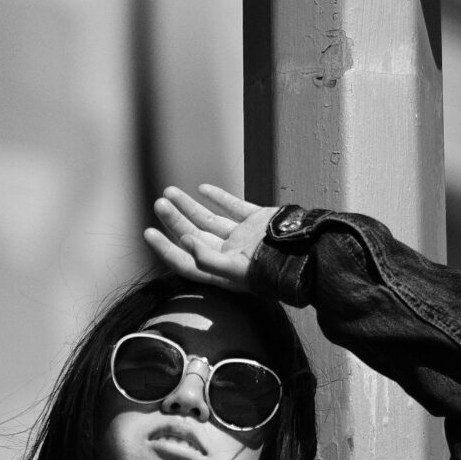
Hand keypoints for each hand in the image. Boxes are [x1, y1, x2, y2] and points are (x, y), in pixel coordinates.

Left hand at [143, 185, 274, 289]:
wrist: (312, 256)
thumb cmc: (274, 270)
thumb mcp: (238, 271)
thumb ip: (209, 260)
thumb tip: (185, 242)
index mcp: (221, 271)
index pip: (185, 261)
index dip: (165, 248)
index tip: (148, 232)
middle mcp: (229, 254)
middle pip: (194, 236)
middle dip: (175, 220)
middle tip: (160, 203)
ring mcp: (243, 237)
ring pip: (209, 220)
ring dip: (189, 206)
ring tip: (170, 191)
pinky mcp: (258, 221)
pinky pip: (233, 207)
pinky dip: (219, 197)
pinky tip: (203, 188)